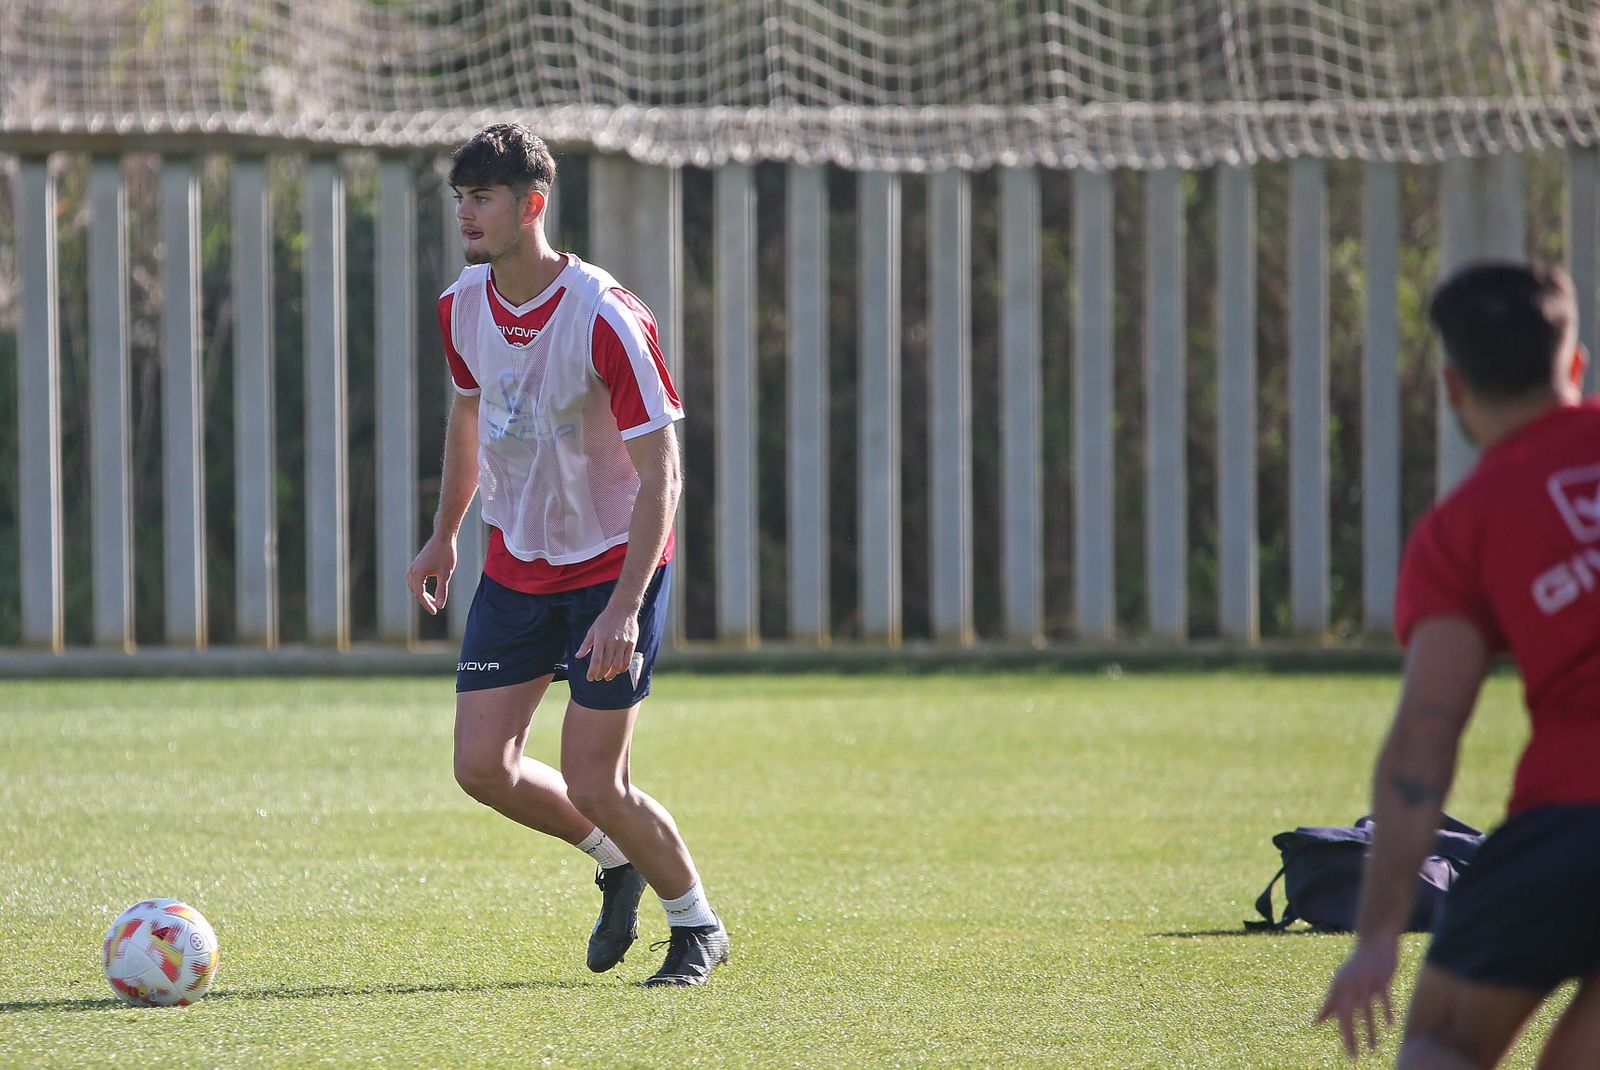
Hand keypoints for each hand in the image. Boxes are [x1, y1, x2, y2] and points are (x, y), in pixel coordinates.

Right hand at [405, 533, 456, 615]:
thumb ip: (442, 591)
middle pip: (416, 592)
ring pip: (414, 587)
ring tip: (434, 600)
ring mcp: (413, 568)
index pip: (420, 595)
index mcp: (417, 574)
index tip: (435, 612)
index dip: (427, 605)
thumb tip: (440, 606)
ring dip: (422, 595)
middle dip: (425, 600)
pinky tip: (430, 591)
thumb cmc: (445, 554)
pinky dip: (421, 588)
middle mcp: (412, 572)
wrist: (443, 538)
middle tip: (436, 607)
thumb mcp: (445, 574)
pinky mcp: (416, 566)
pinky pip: (415, 581)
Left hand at [576, 602, 639, 682]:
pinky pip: (627, 660)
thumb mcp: (593, 630)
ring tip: (607, 677)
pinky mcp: (631, 643)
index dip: (592, 671)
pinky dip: (623, 668)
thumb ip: (586, 644)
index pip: (596, 660)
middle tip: (597, 678)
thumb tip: (578, 656)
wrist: (623, 609)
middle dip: (601, 674)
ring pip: (617, 664)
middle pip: (606, 664)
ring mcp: (623, 643)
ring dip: (612, 674)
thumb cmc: (605, 620)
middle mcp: (612, 642)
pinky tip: (618, 670)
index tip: (590, 678)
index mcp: (601, 639)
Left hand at [1316, 938, 1398, 1057]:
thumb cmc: (1356, 966)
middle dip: (1350, 1037)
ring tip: (1372, 1049)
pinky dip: (1387, 1012)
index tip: (1348, 1052)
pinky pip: (1384, 999)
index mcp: (1339, 986)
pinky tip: (1390, 1026)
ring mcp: (1366, 982)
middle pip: (1348, 1016)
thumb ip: (1330, 1003)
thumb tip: (1317, 1022)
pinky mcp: (1381, 978)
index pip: (1338, 1015)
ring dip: (1370, 1031)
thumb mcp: (1341, 983)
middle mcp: (1349, 985)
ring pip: (1367, 1011)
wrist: (1374, 940)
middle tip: (1353, 1056)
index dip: (1342, 1033)